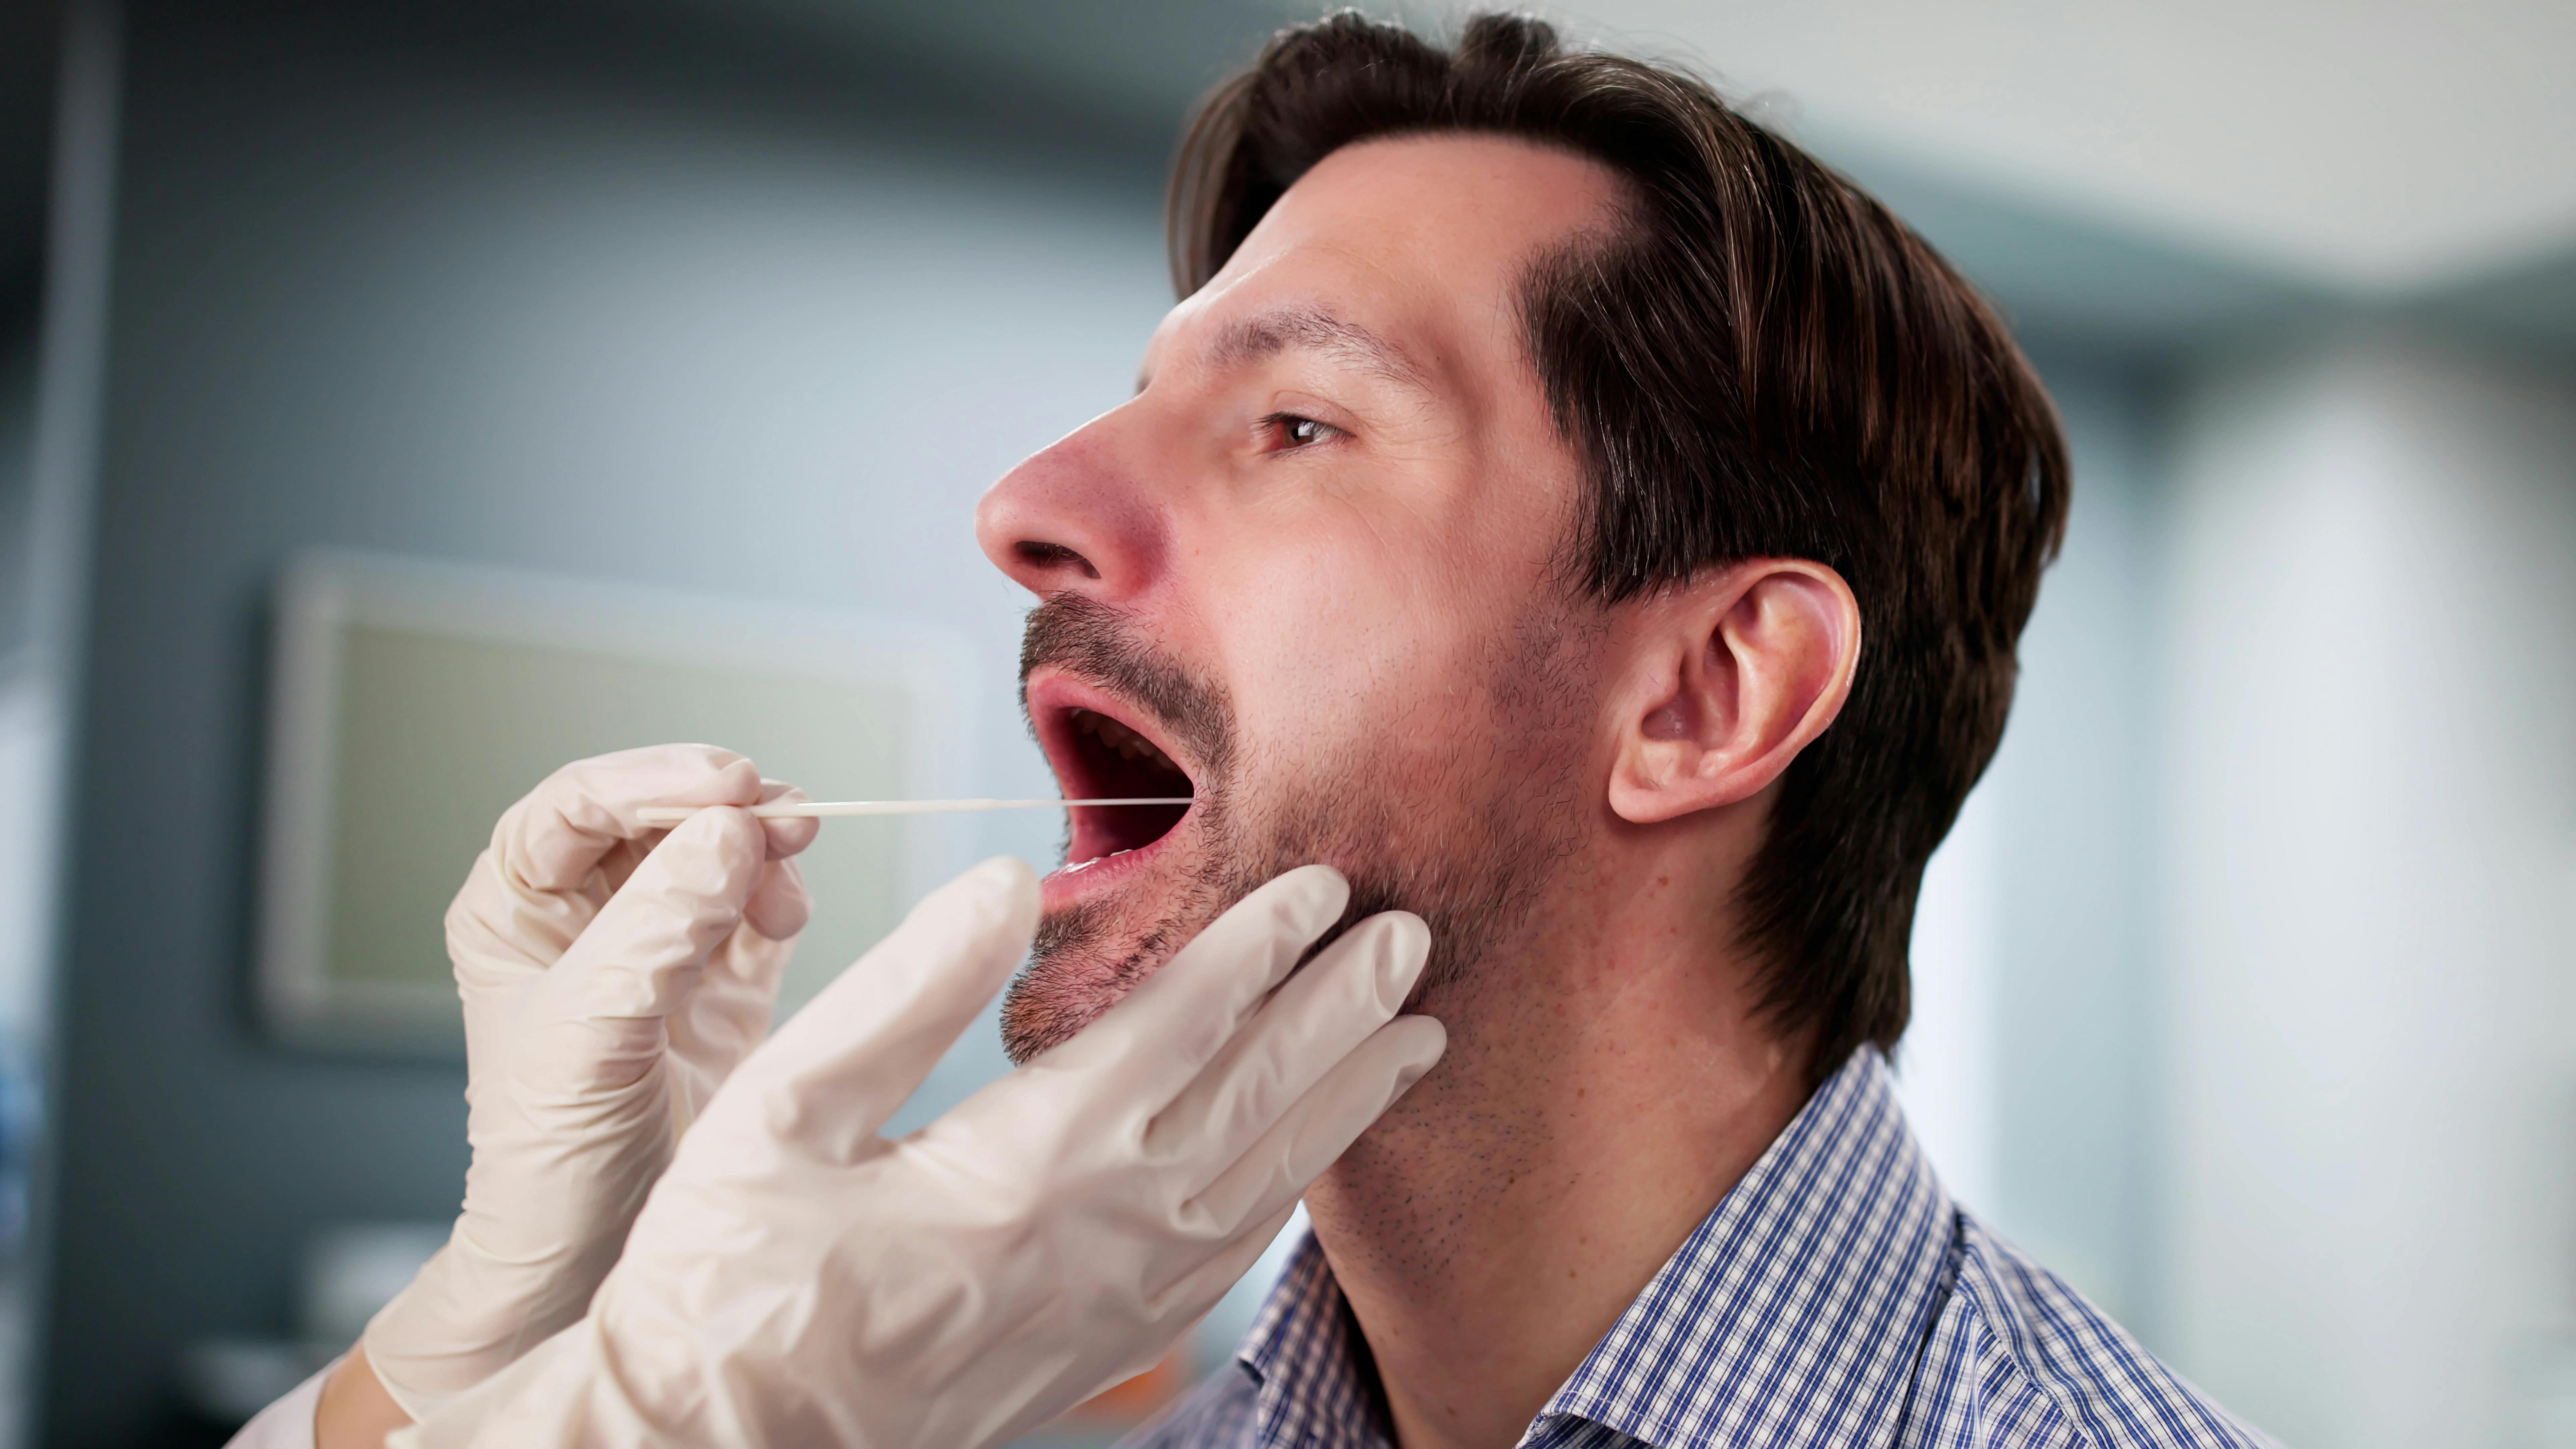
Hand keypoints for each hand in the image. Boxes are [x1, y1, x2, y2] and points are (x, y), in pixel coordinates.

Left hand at [358, 745, 818, 1419]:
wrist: (590, 1259)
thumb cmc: (551, 1156)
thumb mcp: (590, 1030)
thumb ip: (658, 926)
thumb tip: (728, 833)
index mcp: (517, 906)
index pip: (581, 803)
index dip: (653, 781)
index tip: (728, 784)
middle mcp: (585, 913)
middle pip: (661, 817)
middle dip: (723, 808)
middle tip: (786, 814)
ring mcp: (656, 945)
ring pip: (718, 853)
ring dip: (763, 848)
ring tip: (790, 872)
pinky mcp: (719, 983)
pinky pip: (759, 909)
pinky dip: (783, 897)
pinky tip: (788, 913)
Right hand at [400, 860, 1445, 1448]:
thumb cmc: (721, 1278)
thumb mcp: (773, 1113)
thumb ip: (898, 995)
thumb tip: (1002, 886)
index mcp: (1016, 1168)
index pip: (1174, 1031)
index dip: (1254, 949)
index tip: (1318, 885)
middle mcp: (1090, 1239)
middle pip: (1252, 1102)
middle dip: (1338, 1011)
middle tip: (1412, 935)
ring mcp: (1106, 1305)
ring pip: (1265, 1184)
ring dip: (1343, 1101)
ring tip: (1414, 1034)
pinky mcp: (1097, 1349)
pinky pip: (1230, 1260)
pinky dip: (1289, 1194)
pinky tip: (1315, 1158)